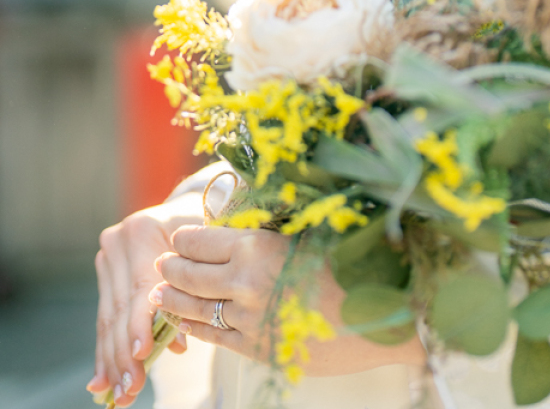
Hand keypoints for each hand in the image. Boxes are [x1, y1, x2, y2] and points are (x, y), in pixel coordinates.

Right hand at [87, 193, 203, 406]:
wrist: (190, 209)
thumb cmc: (207, 229)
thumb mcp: (207, 251)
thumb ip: (194, 289)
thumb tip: (180, 342)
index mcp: (142, 229)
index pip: (140, 286)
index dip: (139, 323)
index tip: (141, 353)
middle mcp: (118, 242)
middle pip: (120, 307)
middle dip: (124, 354)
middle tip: (130, 389)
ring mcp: (108, 258)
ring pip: (108, 318)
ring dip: (113, 361)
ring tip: (119, 394)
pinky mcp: (106, 275)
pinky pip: (105, 318)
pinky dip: (105, 352)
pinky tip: (100, 381)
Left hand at [154, 224, 424, 375]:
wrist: (387, 316)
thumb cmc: (355, 260)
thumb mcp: (313, 227)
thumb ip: (277, 220)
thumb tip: (253, 201)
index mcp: (256, 246)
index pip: (200, 240)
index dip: (185, 237)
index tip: (178, 235)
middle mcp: (245, 283)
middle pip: (190, 274)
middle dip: (171, 267)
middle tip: (162, 262)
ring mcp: (250, 320)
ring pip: (196, 308)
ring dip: (174, 299)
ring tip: (161, 292)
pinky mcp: (260, 349)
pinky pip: (215, 337)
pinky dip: (195, 327)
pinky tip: (186, 322)